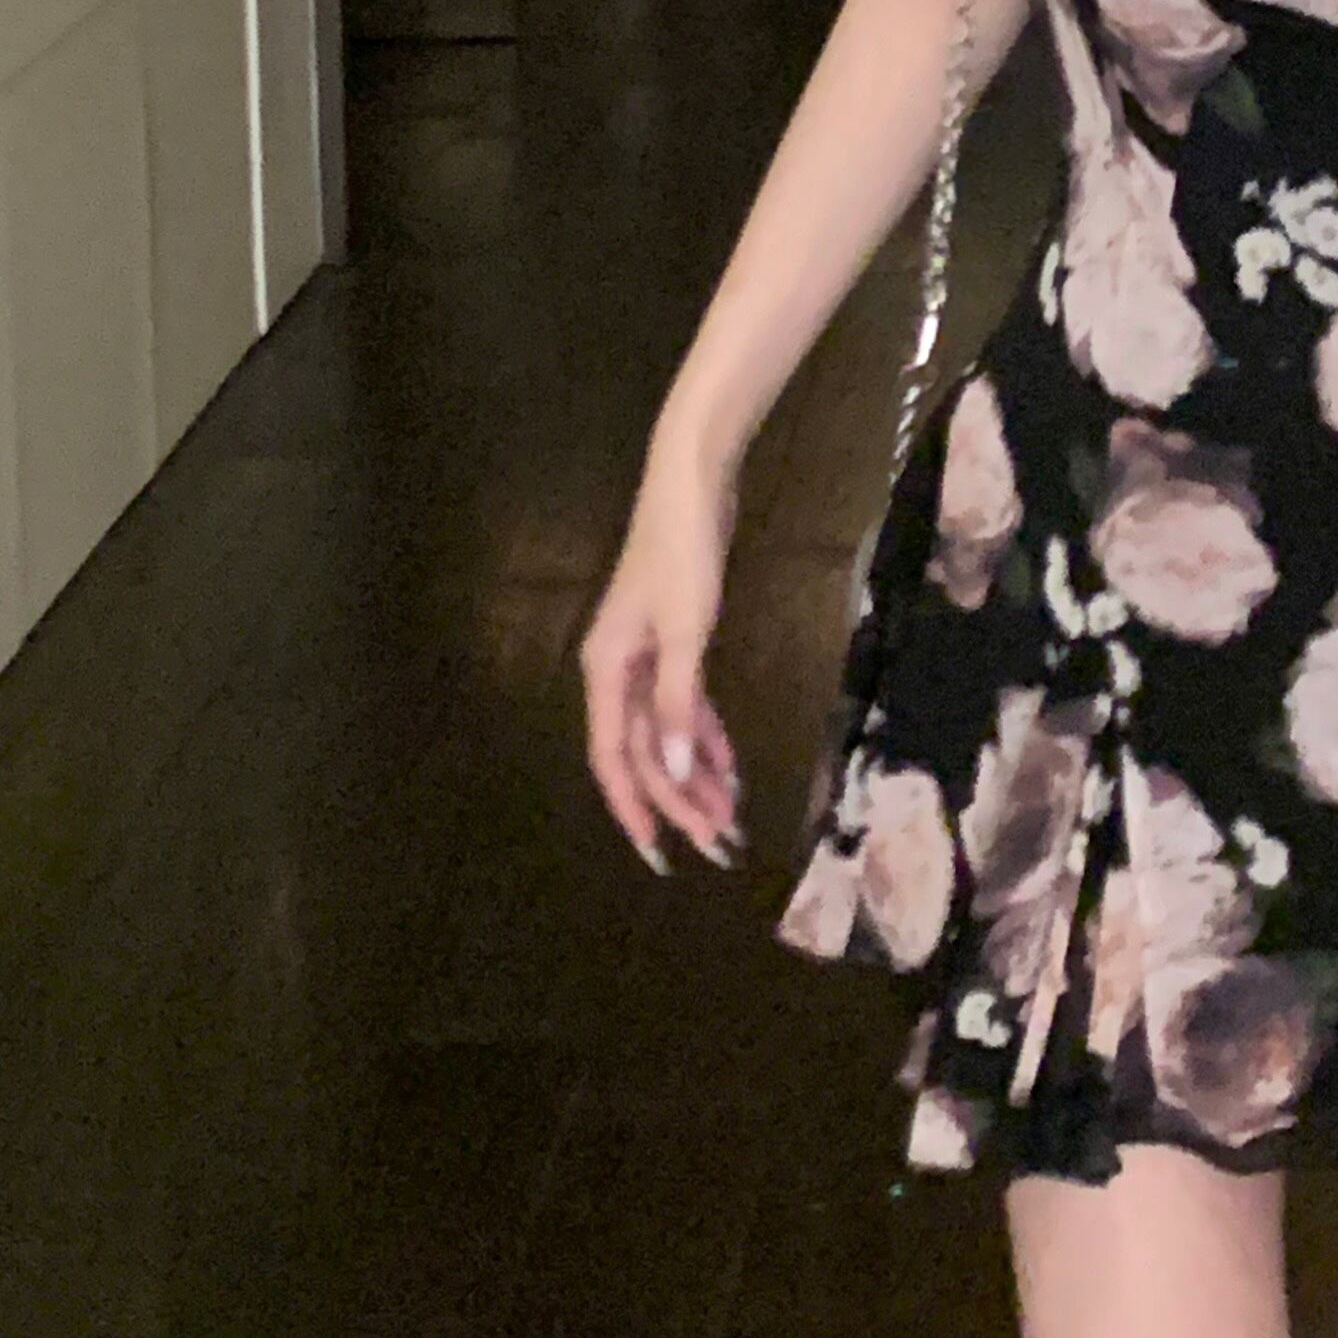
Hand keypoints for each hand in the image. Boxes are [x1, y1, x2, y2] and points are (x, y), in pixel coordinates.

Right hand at [580, 439, 744, 873]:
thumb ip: (681, 704)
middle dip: (680, 801)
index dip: (635, 809)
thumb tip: (680, 772)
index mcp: (606, 670)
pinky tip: (731, 766)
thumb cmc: (683, 550)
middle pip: (646, 753)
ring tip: (731, 817)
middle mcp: (617, 671)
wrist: (692, 482)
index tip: (660, 855)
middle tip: (720, 845)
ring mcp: (643, 656)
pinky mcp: (672, 640)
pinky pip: (684, 704)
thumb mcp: (687, 630)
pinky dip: (706, 734)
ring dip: (697, 774)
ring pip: (667, 732)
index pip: (615, 759)